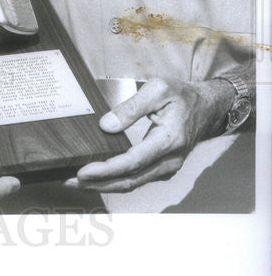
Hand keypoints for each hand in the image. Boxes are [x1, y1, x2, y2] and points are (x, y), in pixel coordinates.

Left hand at [65, 76, 233, 193]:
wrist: (207, 108)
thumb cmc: (182, 96)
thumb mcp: (157, 90)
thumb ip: (131, 108)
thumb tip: (106, 125)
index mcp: (169, 140)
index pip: (132, 162)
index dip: (106, 170)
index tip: (82, 172)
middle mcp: (169, 161)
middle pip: (129, 181)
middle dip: (97, 184)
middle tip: (69, 181)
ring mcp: (167, 168)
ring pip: (132, 184)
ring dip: (103, 185)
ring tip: (75, 182)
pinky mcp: (161, 169)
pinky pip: (136, 179)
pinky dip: (114, 181)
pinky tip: (96, 177)